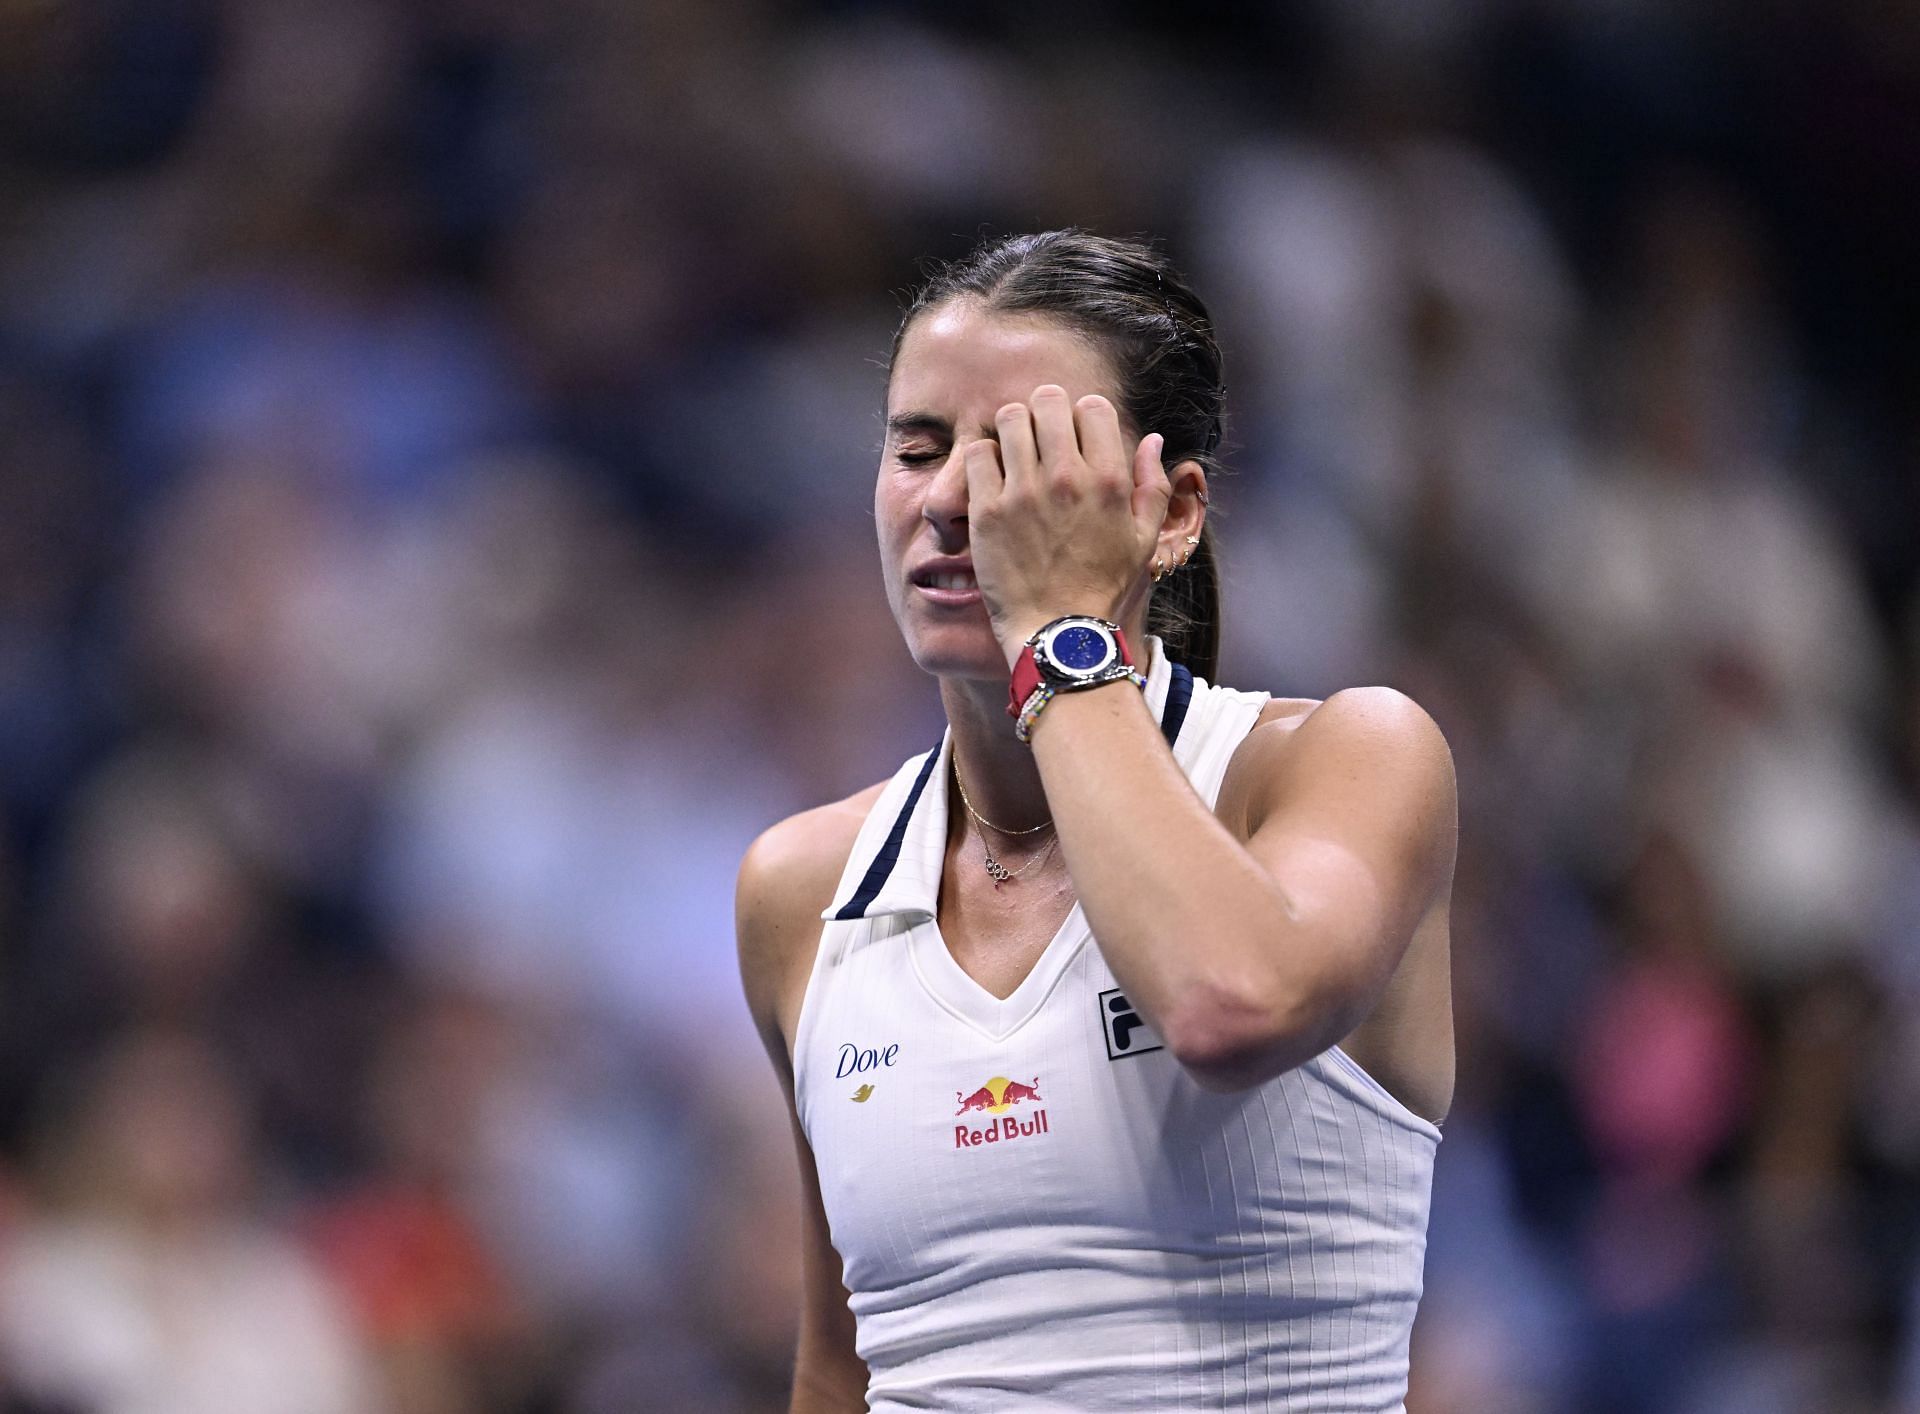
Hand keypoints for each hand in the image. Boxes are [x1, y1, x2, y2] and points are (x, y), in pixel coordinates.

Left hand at [964, 385, 1171, 664]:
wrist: (1060, 637)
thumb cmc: (1104, 591)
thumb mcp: (1144, 541)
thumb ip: (1153, 486)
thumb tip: (1152, 439)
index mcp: (1108, 481)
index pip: (1092, 406)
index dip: (1082, 416)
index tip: (1074, 437)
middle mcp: (1066, 478)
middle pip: (1047, 401)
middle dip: (1044, 414)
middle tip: (1039, 440)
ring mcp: (1024, 492)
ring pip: (1009, 418)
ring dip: (1011, 430)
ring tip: (1013, 455)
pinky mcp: (987, 511)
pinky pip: (976, 453)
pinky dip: (982, 458)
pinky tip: (991, 478)